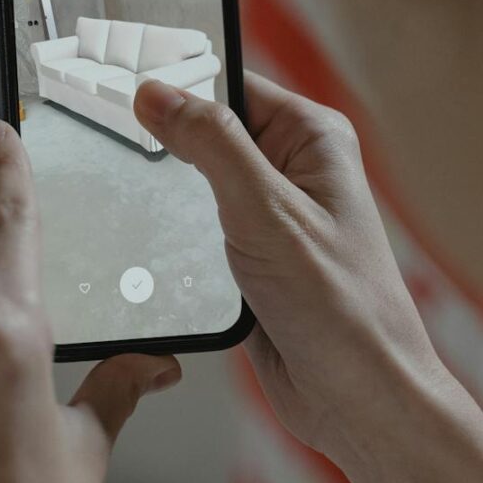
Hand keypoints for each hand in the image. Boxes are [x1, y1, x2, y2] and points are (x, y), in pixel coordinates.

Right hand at [133, 72, 436, 458]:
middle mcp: (295, 172)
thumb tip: (158, 94)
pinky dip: (177, 245)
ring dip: (171, 205)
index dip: (179, 88)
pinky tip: (164, 255)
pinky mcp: (254, 261)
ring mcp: (274, 218)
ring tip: (144, 211)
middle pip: (209, 136)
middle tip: (125, 157)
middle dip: (169, 151)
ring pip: (196, 189)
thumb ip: (211, 144)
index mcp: (312, 139)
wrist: (357, 397)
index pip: (232, 85)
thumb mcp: (265, 210)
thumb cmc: (342, 307)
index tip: (127, 94)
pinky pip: (198, 235)